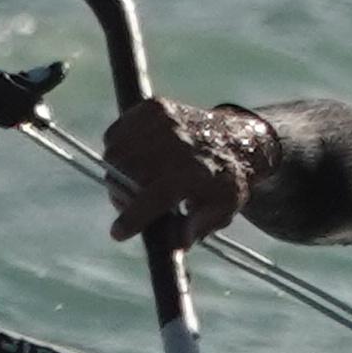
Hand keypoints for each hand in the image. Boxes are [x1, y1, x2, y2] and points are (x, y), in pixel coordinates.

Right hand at [105, 99, 264, 241]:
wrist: (236, 139)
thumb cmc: (225, 180)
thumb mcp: (223, 209)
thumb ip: (199, 227)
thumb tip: (177, 244)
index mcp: (195, 172)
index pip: (152, 198)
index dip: (131, 218)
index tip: (118, 233)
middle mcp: (177, 143)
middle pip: (126, 176)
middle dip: (122, 197)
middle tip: (130, 205)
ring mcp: (163, 121)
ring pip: (115, 155)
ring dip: (117, 174)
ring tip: (133, 183)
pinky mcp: (153, 108)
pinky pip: (116, 134)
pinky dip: (116, 149)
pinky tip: (132, 160)